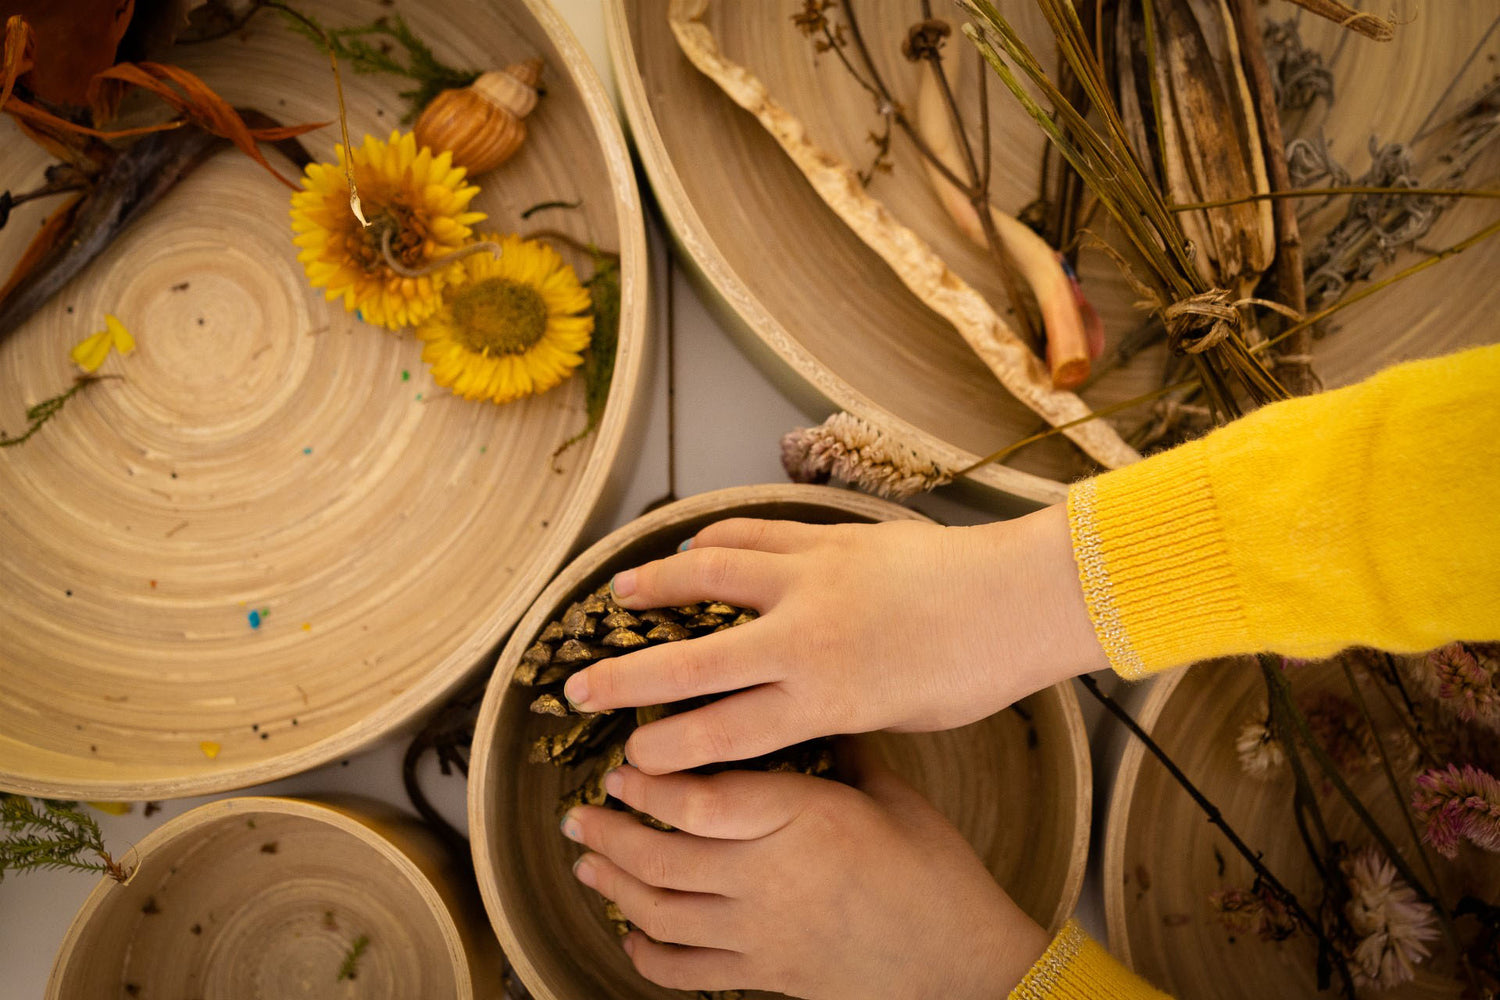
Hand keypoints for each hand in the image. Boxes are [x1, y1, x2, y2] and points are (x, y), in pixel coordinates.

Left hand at [560, 746, 1050, 998]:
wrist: (963, 964)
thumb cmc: (935, 872)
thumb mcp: (892, 796)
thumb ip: (840, 752)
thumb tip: (807, 709)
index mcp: (801, 821)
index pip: (698, 801)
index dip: (648, 784)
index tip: (621, 766)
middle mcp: (769, 878)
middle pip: (662, 858)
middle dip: (609, 835)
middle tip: (579, 814)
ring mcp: (762, 935)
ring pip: (662, 913)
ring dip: (614, 887)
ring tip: (587, 863)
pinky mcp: (766, 975)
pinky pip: (687, 973)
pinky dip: (649, 956)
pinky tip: (631, 935)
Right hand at [563, 503, 1105, 773]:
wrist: (1019, 597)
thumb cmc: (972, 669)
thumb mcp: (897, 718)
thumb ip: (834, 713)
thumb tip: (792, 708)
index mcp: (825, 699)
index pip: (724, 736)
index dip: (669, 754)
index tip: (631, 761)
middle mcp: (803, 640)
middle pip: (693, 665)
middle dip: (626, 681)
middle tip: (577, 689)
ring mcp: (810, 579)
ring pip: (710, 579)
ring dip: (657, 585)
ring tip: (618, 592)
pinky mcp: (826, 538)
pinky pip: (754, 534)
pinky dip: (716, 538)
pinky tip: (695, 543)